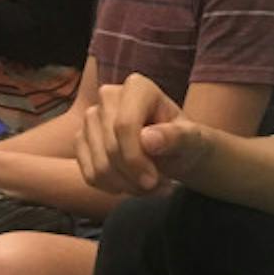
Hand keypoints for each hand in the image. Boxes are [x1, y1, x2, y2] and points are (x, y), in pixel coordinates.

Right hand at [75, 73, 208, 194]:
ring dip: (126, 185)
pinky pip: (89, 174)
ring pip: (99, 165)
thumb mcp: (192, 141)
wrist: (173, 152)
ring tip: (148, 185)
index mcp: (137, 87)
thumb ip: (176, 138)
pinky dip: (111, 187)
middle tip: (158, 186)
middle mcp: (108, 95)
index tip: (154, 181)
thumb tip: (148, 139)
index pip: (124, 125)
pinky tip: (130, 183)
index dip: (136, 158)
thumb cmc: (184, 142)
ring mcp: (91, 116)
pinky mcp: (81, 139)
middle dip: (134, 177)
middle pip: (111, 147)